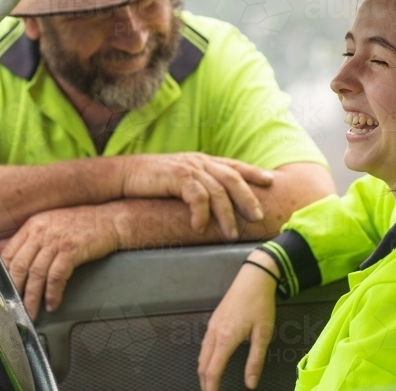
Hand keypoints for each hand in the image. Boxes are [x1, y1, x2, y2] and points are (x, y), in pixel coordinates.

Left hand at [0, 204, 118, 317]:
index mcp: (33, 225)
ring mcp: (57, 239)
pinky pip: (56, 277)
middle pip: (20, 266)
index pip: (8, 253)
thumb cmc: (83, 224)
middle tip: (15, 307)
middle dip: (16, 291)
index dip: (4, 275)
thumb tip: (16, 263)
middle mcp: (41, 231)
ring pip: (36, 274)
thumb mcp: (52, 224)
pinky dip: (52, 293)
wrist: (110, 219)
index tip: (5, 290)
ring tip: (32, 312)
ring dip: (33, 297)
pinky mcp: (72, 249)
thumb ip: (34, 240)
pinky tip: (53, 303)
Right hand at [121, 153, 272, 239]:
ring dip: (226, 215)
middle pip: (233, 178)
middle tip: (258, 217)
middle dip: (248, 198)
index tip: (271, 181)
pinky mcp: (176, 176)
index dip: (254, 172)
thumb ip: (199, 186)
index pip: (234, 165)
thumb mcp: (181, 179)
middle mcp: (199, 162)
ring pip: (218, 190)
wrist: (124, 174)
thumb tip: (216, 205)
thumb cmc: (152, 181)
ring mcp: (188, 168)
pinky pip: (196, 196)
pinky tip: (199, 227)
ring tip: (230, 235)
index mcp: (203, 161)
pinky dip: (201, 213)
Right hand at [198, 253, 278, 390]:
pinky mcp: (214, 320)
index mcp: (225, 339)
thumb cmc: (260, 305)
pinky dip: (205, 359)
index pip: (212, 370)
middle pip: (202, 364)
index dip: (211, 388)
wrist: (253, 278)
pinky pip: (204, 345)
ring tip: (211, 383)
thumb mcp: (263, 334)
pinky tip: (212, 362)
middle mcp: (214, 333)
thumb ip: (255, 360)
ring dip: (204, 371)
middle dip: (205, 382)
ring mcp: (211, 326)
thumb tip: (250, 384)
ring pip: (201, 354)